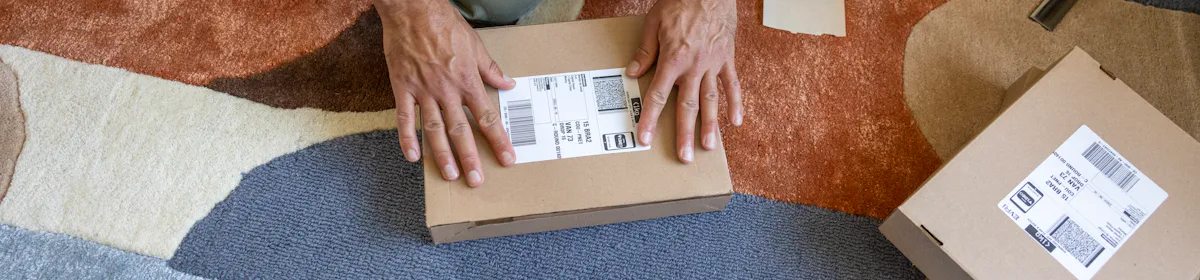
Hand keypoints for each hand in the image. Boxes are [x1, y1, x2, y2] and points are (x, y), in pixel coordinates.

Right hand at [376, 0, 516, 186]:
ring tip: (449, 175)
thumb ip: (491, 69)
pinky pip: (404, 117)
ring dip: (442, 155)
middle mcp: (447, 90)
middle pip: (461, 130)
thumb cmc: (445, 24)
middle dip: (470, 157)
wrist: (413, 10)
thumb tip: (509, 85)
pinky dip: (407, 138)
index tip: (507, 159)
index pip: (487, 117)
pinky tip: (412, 157)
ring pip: (434, 129)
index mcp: (467, 81)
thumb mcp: (475, 45)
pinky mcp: (402, 87)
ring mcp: (423, 91)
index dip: (498, 140)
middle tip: (476, 180)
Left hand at [626, 0, 742, 162]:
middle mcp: (694, 67)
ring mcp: (713, 64)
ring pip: (711, 100)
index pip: (659, 95)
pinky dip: (736, 103)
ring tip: (708, 146)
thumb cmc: (679, 2)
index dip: (650, 119)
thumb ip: (645, 51)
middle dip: (684, 133)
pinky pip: (733, 84)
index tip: (644, 138)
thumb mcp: (653, 23)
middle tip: (685, 156)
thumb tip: (632, 73)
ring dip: (710, 125)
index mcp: (673, 59)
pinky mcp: (727, 58)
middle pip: (688, 106)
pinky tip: (735, 122)